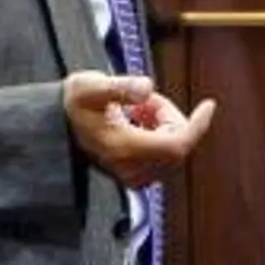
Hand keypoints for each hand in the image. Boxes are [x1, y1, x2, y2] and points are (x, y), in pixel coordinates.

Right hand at [63, 71, 217, 188]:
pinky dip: (159, 133)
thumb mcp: (90, 87)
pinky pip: (164, 155)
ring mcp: (134, 177)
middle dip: (169, 115)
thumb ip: (120, 87)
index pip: (177, 145)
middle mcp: (130, 169)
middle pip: (176, 143)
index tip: (208, 105)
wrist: (56, 126)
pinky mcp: (136, 177)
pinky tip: (137, 120)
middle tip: (143, 100)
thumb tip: (147, 87)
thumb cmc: (75, 103)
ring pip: (172, 148)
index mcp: (123, 148)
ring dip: (163, 123)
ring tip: (134, 109)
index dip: (197, 126)